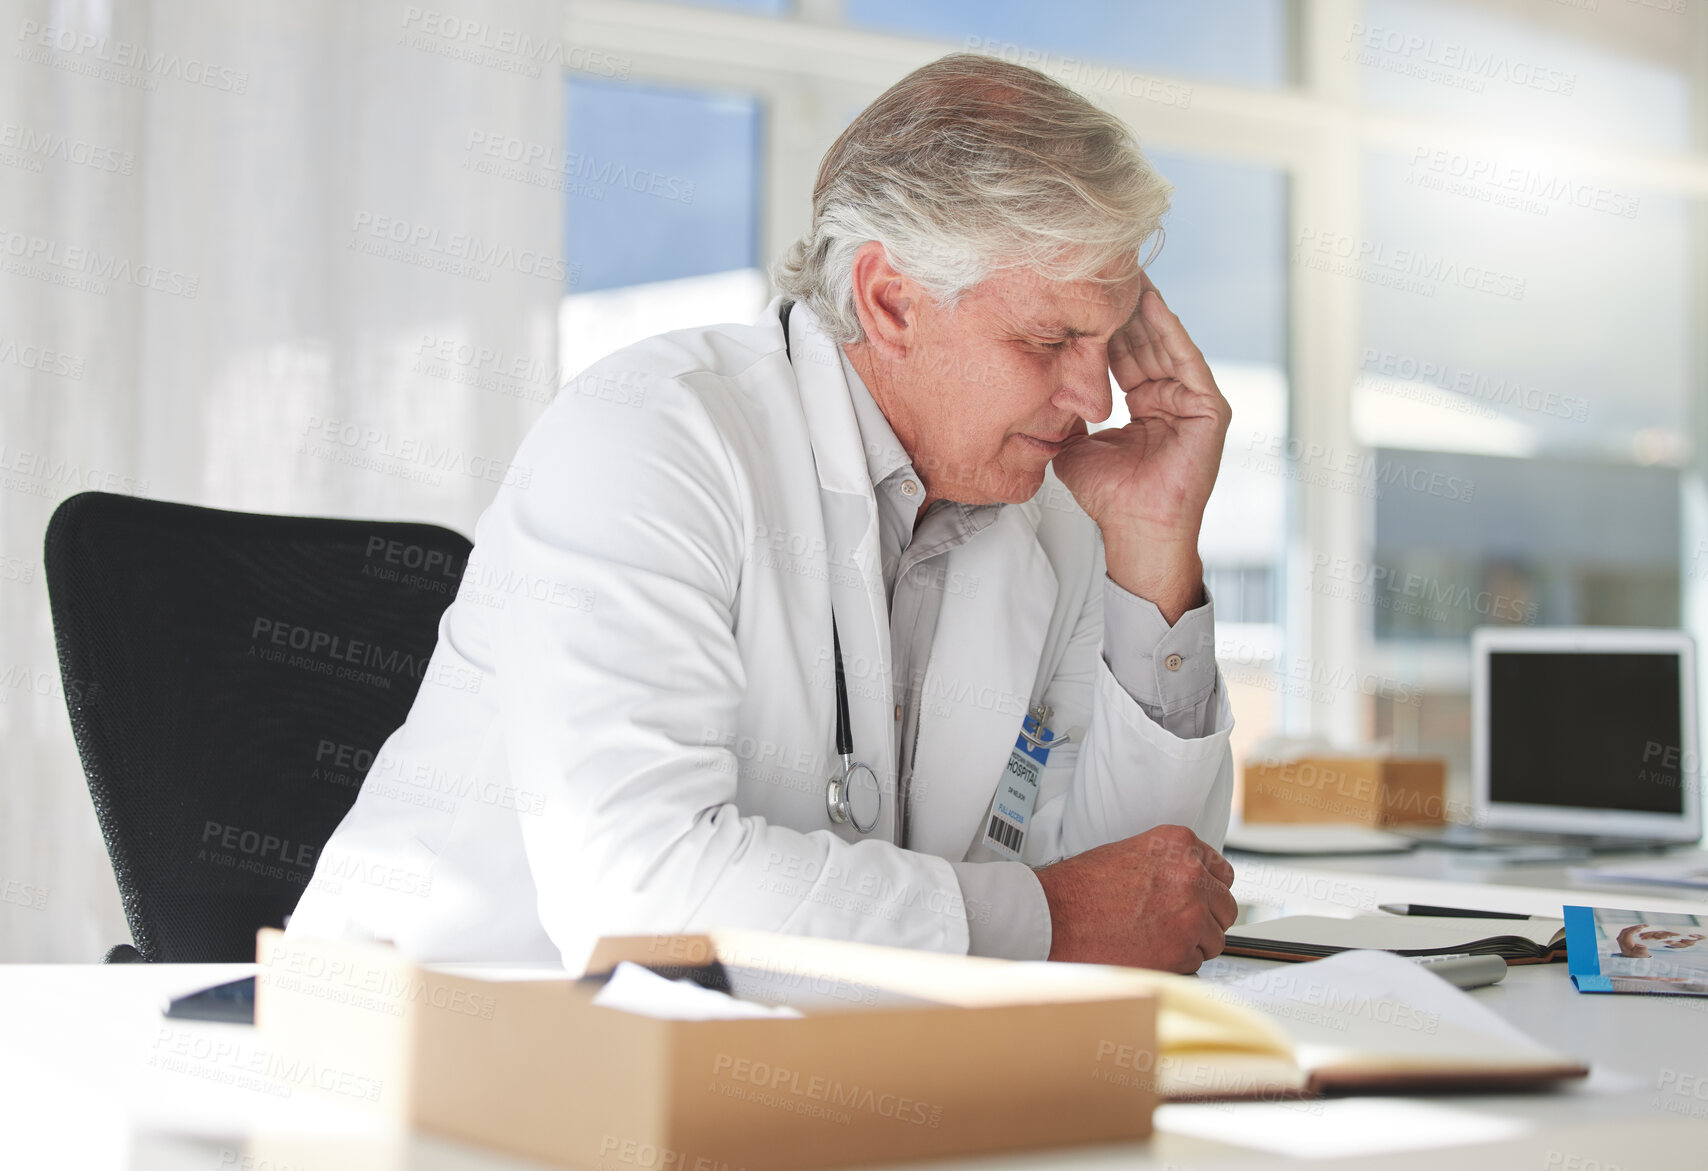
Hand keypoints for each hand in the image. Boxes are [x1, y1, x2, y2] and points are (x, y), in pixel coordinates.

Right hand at [1033, 824, 1236, 972]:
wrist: (1054, 915)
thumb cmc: (1081, 887)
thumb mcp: (1132, 852)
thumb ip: (1170, 863)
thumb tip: (1194, 883)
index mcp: (1180, 844)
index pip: (1223, 872)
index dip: (1209, 890)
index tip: (1199, 899)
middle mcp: (1192, 876)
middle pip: (1226, 906)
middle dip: (1207, 918)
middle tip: (1177, 923)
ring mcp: (1190, 914)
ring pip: (1215, 938)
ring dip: (1193, 943)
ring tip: (1157, 938)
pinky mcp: (1181, 950)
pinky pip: (1196, 962)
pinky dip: (1177, 962)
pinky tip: (1149, 951)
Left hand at [1051, 271, 1230, 622]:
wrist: (1135, 530)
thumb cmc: (1109, 496)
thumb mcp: (1075, 444)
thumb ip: (1066, 412)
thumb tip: (1039, 387)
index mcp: (1143, 404)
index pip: (1123, 353)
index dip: (1103, 325)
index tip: (1081, 294)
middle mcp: (1169, 397)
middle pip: (1145, 341)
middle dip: (1124, 307)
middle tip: (1105, 267)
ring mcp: (1191, 402)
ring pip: (1164, 343)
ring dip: (1145, 309)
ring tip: (1126, 274)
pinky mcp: (1210, 409)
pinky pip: (1187, 361)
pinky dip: (1170, 332)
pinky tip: (1152, 304)